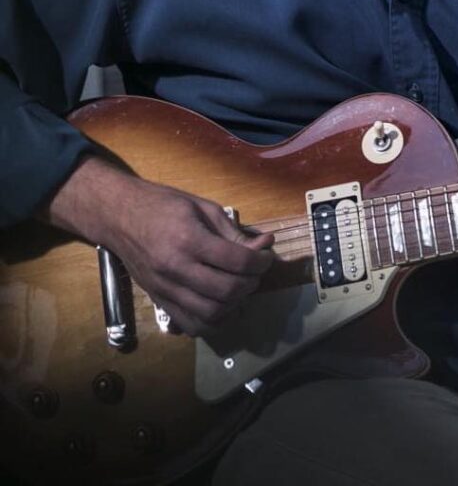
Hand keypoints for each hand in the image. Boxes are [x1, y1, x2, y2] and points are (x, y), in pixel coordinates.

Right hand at [45, 157, 274, 335]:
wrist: (118, 217)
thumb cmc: (163, 204)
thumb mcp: (203, 207)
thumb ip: (233, 231)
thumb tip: (263, 246)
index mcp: (189, 240)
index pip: (238, 261)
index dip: (261, 261)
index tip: (266, 255)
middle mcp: (176, 269)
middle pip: (228, 290)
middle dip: (252, 282)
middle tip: (255, 270)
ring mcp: (165, 289)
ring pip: (211, 313)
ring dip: (236, 304)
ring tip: (240, 286)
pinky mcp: (159, 301)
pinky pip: (191, 325)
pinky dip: (214, 322)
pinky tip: (223, 306)